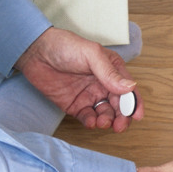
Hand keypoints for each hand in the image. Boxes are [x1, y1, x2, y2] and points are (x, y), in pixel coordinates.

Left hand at [14, 27, 141, 130]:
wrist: (36, 52)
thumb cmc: (65, 46)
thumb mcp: (91, 54)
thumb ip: (109, 72)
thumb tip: (129, 87)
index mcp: (112, 70)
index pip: (129, 89)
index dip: (134, 103)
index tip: (136, 115)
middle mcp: (103, 84)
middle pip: (119, 105)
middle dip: (122, 117)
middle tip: (119, 125)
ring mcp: (89, 95)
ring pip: (105, 113)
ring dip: (107, 120)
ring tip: (102, 121)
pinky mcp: (75, 105)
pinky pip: (87, 117)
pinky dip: (91, 122)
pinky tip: (91, 121)